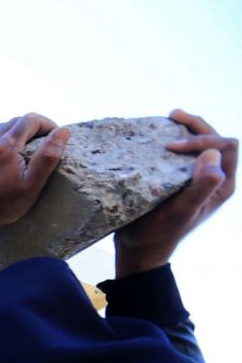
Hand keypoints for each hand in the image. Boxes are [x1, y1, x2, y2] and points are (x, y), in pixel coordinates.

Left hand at [0, 113, 70, 251]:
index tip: (53, 135)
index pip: (30, 119)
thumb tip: (63, 131)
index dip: (46, 124)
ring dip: (11, 135)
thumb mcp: (32, 186)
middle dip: (30, 128)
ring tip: (20, 151)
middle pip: (13, 122)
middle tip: (40, 143)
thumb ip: (48, 156)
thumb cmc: (3, 207)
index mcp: (5, 147)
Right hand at [114, 109, 236, 276]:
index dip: (202, 141)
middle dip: (197, 126)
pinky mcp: (178, 176)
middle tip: (173, 115)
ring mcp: (195, 176)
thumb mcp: (181, 211)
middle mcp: (212, 178)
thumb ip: (202, 185)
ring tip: (170, 117)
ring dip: (188, 128)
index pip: (224, 147)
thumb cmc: (158, 233)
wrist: (139, 247)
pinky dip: (174, 138)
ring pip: (201, 142)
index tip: (171, 148)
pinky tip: (159, 134)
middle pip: (216, 139)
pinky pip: (184, 151)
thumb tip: (211, 154)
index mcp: (220, 185)